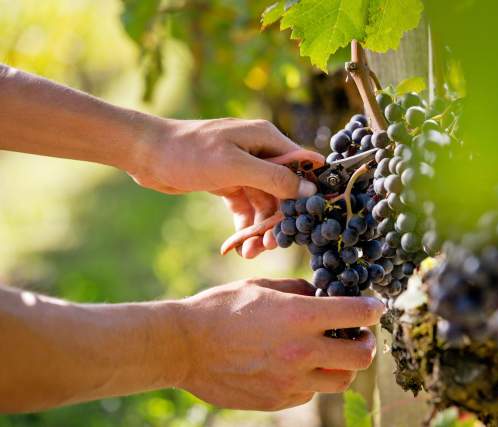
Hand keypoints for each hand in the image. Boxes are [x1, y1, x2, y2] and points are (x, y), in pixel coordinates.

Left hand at [131, 118, 320, 257]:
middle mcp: (259, 153)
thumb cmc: (190, 152)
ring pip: (264, 204)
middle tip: (271, 246)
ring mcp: (243, 168)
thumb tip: (310, 190)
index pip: (302, 166)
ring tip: (250, 252)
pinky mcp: (227, 182)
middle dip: (278, 219)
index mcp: (267, 140)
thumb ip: (274, 177)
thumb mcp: (235, 166)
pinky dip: (244, 226)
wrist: (146, 154)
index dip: (311, 192)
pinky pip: (245, 208)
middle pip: (283, 191)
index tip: (314, 220)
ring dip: (259, 229)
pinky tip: (238, 246)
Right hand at [171, 279, 383, 410]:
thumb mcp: (262, 286)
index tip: (376, 308)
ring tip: (331, 352)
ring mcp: (290, 381)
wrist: (184, 346)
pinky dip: (313, 378)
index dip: (374, 309)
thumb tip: (323, 295)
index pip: (357, 314)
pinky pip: (310, 392)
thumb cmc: (221, 308)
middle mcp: (301, 352)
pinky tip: (297, 365)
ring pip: (339, 381)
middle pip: (360, 357)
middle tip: (360, 335)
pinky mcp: (278, 399)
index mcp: (300, 317)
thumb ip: (298, 290)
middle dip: (367, 344)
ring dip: (342, 365)